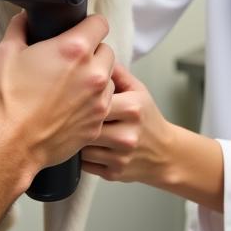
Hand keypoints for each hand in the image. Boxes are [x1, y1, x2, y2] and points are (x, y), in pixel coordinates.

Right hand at [0, 12, 114, 173]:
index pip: (100, 23)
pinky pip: (104, 104)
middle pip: (107, 51)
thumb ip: (19, 28)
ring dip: (96, 78)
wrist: (12, 145)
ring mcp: (99, 100)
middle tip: (71, 61)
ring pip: (109, 78)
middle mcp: (94, 73)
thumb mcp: (6, 54)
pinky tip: (72, 105)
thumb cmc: (9, 100)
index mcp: (75, 49)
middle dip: (92, 52)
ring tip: (73, 85)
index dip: (89, 25)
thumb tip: (24, 18)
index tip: (80, 31)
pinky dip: (93, 102)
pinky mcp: (97, 122)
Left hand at [81, 64, 175, 184]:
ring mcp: (120, 157)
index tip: (74, 95)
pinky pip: (84, 163)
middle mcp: (127, 134)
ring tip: (74, 129)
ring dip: (75, 138)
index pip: (96, 100)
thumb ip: (116, 74)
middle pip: (87, 125)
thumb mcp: (138, 90)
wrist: (164, 153)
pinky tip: (83, 145)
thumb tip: (94, 57)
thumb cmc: (148, 119)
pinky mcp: (113, 173)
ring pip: (82, 146)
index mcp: (132, 109)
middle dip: (75, 119)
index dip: (81, 97)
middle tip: (67, 112)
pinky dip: (80, 155)